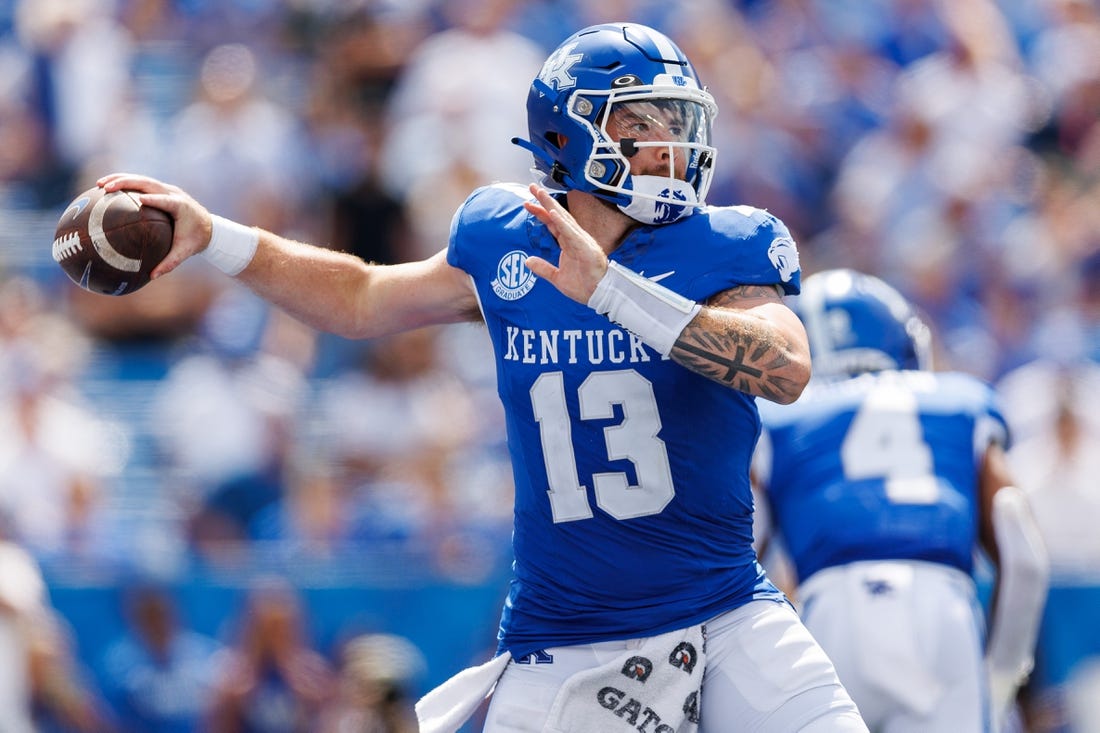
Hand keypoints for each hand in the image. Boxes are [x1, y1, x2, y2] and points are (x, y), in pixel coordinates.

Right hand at [96, 172, 213, 280]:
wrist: (208, 226)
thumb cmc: (195, 240)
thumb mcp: (185, 252)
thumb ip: (170, 263)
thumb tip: (152, 276)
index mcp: (181, 206)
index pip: (166, 201)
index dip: (155, 198)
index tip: (141, 199)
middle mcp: (173, 193)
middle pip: (148, 183)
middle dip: (126, 183)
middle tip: (106, 188)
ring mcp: (166, 189)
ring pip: (141, 180)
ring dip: (120, 179)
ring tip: (99, 184)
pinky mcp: (161, 189)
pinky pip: (140, 183)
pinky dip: (124, 183)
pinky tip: (106, 188)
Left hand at [522, 184, 607, 303]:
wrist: (599, 296)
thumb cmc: (583, 287)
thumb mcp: (558, 278)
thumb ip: (543, 268)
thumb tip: (527, 261)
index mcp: (569, 244)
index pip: (552, 224)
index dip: (540, 212)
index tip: (527, 203)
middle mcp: (575, 239)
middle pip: (557, 216)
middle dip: (544, 201)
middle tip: (532, 186)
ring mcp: (581, 242)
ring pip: (565, 220)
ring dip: (552, 206)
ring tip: (540, 194)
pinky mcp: (586, 248)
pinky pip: (572, 233)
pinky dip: (563, 223)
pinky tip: (553, 213)